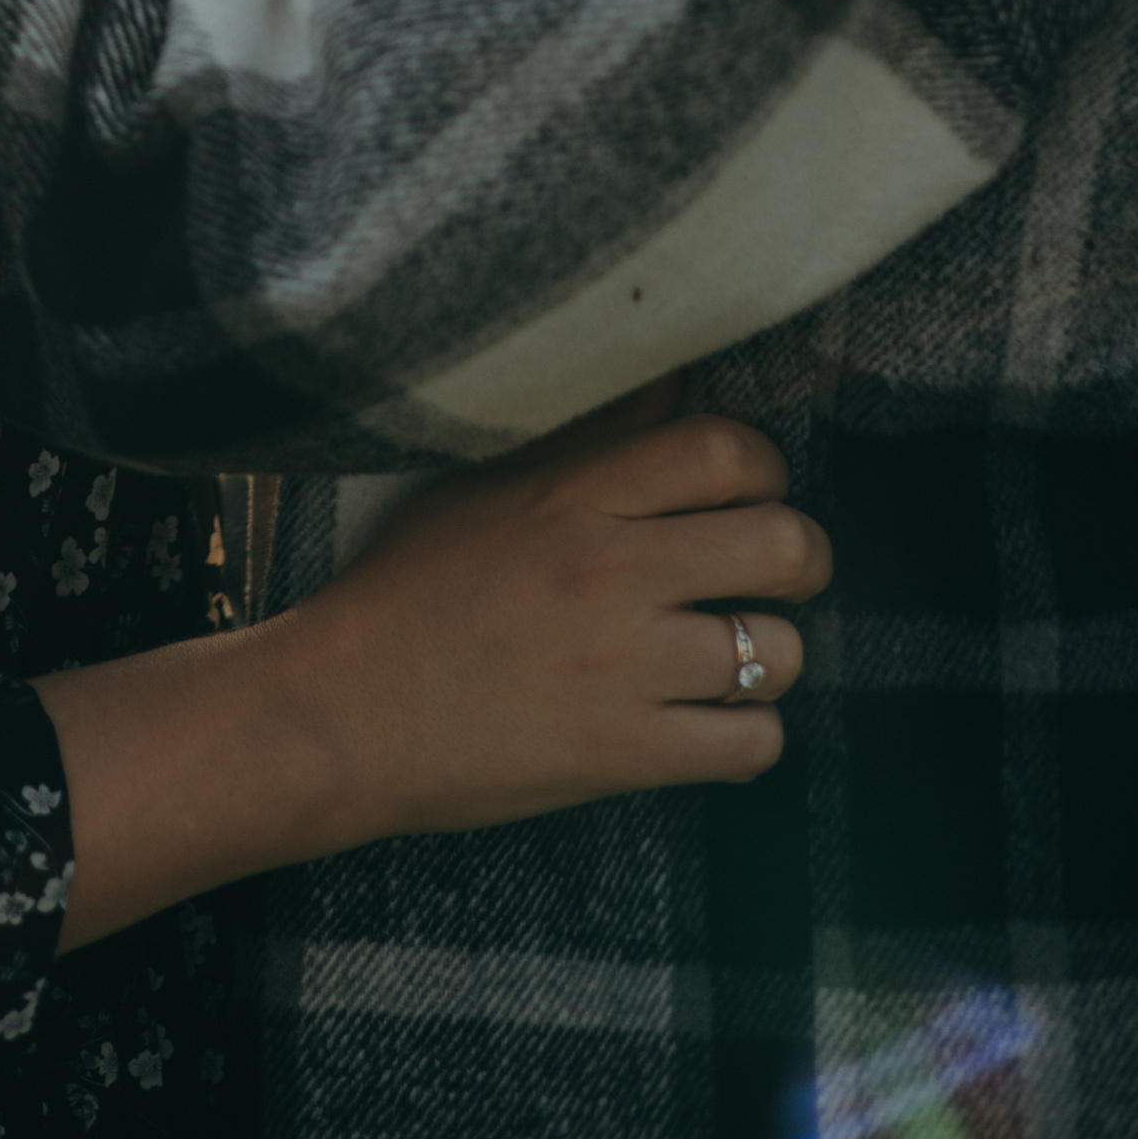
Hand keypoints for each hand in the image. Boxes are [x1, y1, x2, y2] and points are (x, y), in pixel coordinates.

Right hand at [35, 404, 825, 954]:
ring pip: (780, 652)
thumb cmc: (402, 592)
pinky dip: (746, 738)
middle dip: (801, 561)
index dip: (763, 469)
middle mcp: (608, 569)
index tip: (746, 493)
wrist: (336, 715)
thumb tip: (678, 385)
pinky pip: (753, 744)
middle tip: (771, 576)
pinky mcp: (622, 753)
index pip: (724, 447)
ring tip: (729, 659)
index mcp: (570, 494)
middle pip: (783, 544)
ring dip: (770, 658)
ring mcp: (620, 665)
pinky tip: (706, 725)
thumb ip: (589, 441)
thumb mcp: (483, 490)